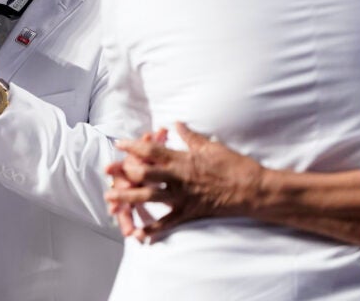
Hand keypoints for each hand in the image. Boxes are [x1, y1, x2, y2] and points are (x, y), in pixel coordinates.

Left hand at [105, 122, 264, 240]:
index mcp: (182, 159)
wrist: (253, 190)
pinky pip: (167, 223)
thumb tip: (176, 123)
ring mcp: (182, 196)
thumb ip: (189, 136)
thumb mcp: (210, 146)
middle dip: (123, 171)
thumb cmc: (233, 165)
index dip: (133, 146)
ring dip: (127, 197)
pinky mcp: (189, 212)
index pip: (152, 150)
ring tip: (110, 198)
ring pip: (149, 197)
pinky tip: (138, 235)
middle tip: (107, 170)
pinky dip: (152, 230)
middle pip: (144, 173)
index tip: (119, 143)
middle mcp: (177, 177)